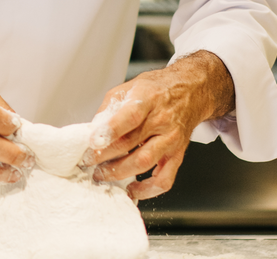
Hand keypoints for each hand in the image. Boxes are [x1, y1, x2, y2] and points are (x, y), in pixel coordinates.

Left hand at [84, 50, 234, 200]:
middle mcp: (161, 119)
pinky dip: (147, 190)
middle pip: (131, 143)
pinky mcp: (178, 155)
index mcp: (148, 98)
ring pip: (144, 162)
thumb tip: (93, 129)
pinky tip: (132, 189)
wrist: (189, 91)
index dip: (110, 130)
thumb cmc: (157, 89)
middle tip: (88, 161)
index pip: (129, 116)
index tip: (92, 142)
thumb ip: (110, 107)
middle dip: (105, 156)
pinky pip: (165, 179)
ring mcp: (171, 139)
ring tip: (102, 174)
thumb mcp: (130, 86)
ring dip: (119, 172)